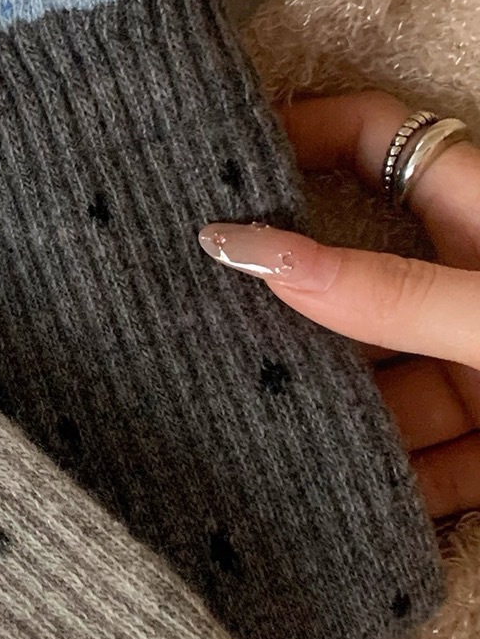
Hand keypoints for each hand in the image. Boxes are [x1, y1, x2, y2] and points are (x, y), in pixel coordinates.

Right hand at [199, 91, 479, 518]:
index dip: (295, 134)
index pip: (372, 138)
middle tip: (187, 310)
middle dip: (284, 304)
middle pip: (356, 275)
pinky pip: (425, 463)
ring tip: (233, 425)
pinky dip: (381, 483)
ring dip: (326, 412)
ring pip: (383, 381)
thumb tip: (250, 253)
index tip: (208, 162)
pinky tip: (318, 504)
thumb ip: (386, 297)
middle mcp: (472, 286)